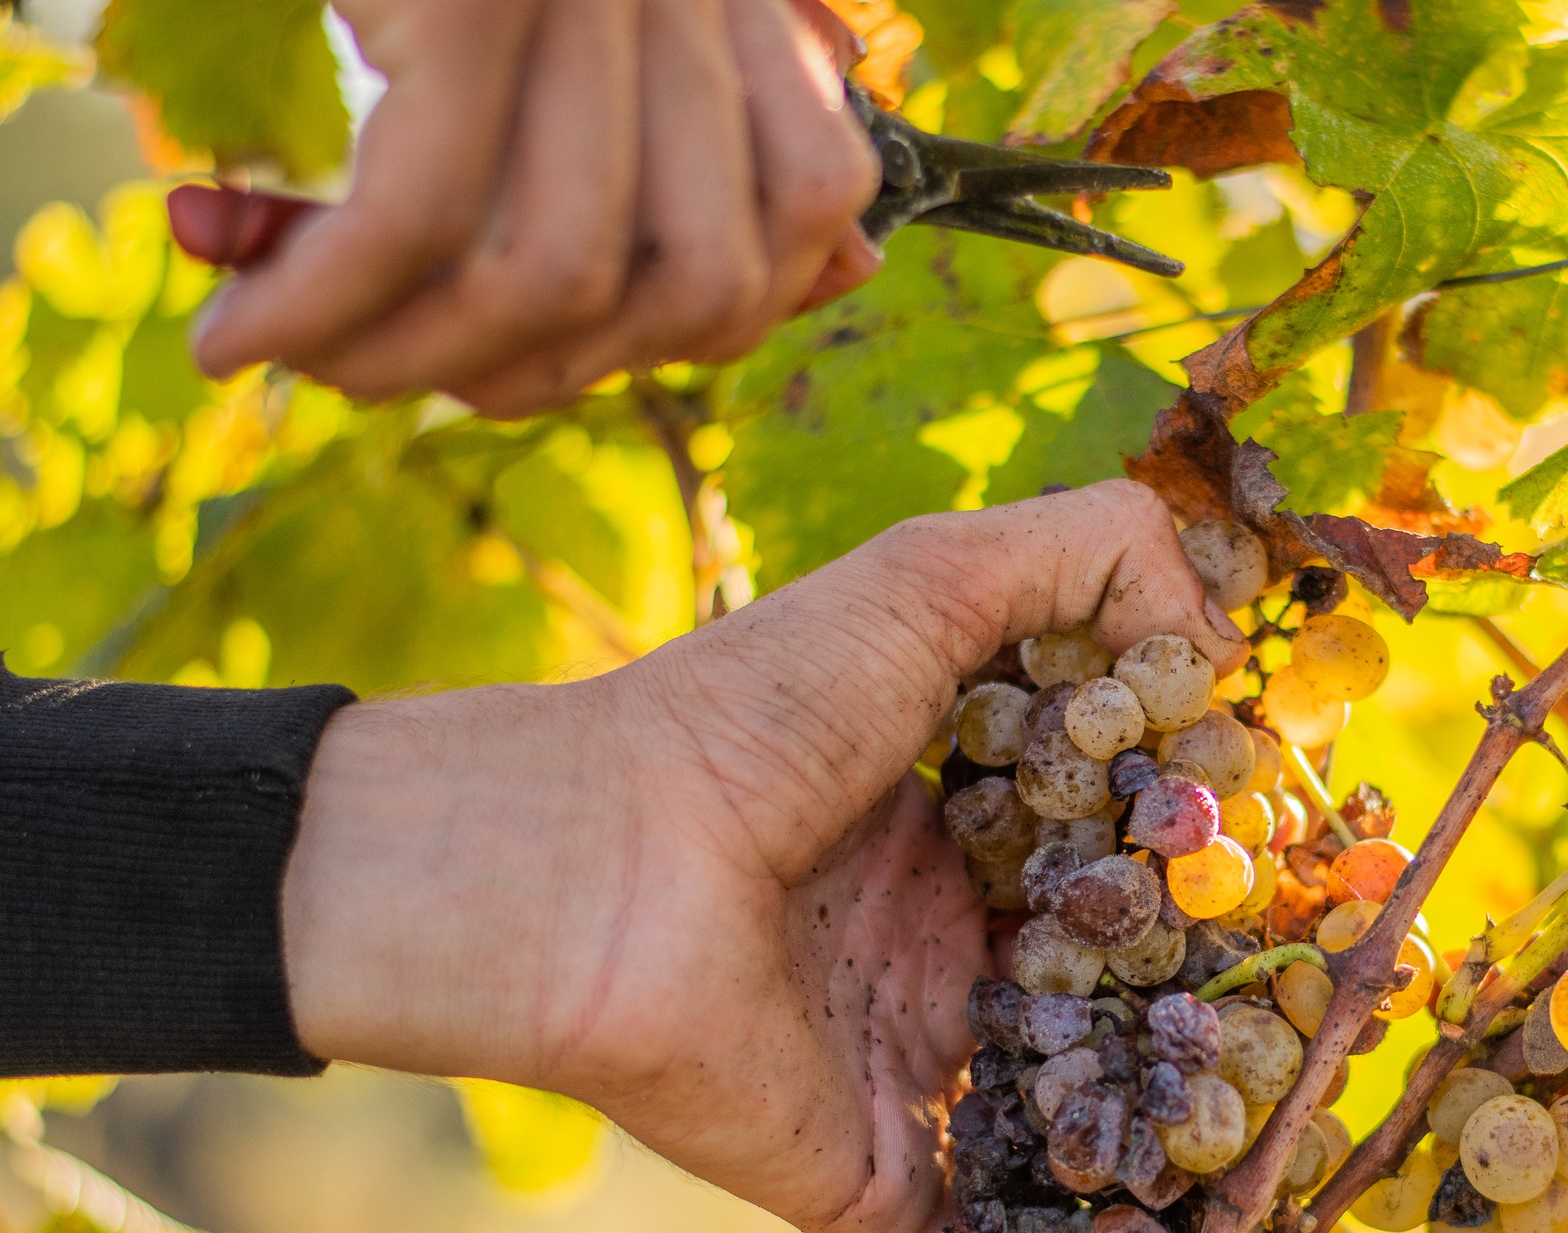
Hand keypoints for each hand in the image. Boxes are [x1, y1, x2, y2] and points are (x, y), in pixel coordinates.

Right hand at [188, 0, 880, 418]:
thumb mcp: (600, 30)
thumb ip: (732, 141)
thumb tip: (847, 267)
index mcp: (745, 0)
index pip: (796, 238)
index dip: (663, 339)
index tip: (515, 364)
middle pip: (692, 288)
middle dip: (531, 374)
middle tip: (381, 378)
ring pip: (556, 276)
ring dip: (408, 358)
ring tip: (289, 355)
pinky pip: (420, 217)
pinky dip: (320, 303)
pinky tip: (239, 328)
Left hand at [277, 484, 1246, 1232]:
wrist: (595, 873)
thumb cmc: (756, 714)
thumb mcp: (928, 580)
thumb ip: (1088, 557)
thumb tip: (1222, 639)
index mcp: (966, 817)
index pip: (1127, 843)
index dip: (1216, 849)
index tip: (1312, 856)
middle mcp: (951, 944)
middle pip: (1117, 987)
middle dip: (1221, 1002)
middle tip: (1341, 1008)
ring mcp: (918, 1069)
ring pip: (1078, 1118)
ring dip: (1173, 1139)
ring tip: (1296, 1148)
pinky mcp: (880, 1179)